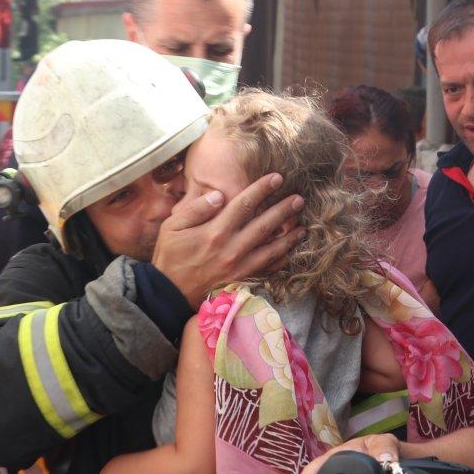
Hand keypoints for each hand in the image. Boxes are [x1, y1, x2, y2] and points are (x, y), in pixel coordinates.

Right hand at [153, 172, 305, 308]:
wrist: (170, 294)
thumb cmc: (169, 257)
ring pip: (272, 249)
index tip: (277, 178)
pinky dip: (281, 260)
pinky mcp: (242, 280)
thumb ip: (196, 209)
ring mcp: (239, 267)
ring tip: (303, 226)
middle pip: (264, 225)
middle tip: (299, 199)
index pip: (244, 204)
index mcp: (215, 232)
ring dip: (289, 237)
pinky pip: (267, 269)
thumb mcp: (172, 227)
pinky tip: (290, 252)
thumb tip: (219, 194)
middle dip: (284, 210)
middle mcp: (232, 249)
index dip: (262, 189)